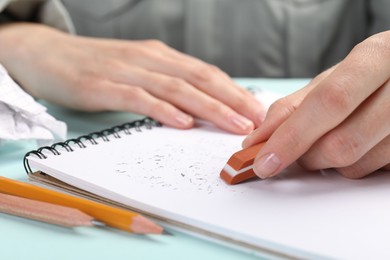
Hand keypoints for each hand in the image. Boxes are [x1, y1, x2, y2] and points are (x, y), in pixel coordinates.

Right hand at [0, 23, 264, 133]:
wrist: (46, 54)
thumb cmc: (97, 66)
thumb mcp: (138, 70)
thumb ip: (166, 85)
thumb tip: (197, 107)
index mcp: (160, 57)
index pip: (206, 73)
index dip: (234, 91)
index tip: (257, 110)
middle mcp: (149, 59)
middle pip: (199, 79)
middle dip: (232, 100)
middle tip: (258, 120)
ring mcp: (125, 71)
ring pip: (176, 88)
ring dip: (209, 107)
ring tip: (234, 125)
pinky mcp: (102, 85)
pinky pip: (138, 98)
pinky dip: (163, 110)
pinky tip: (183, 123)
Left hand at [243, 31, 389, 178]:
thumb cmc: (366, 75)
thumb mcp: (330, 79)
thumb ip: (291, 107)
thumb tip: (257, 139)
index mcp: (377, 57)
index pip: (330, 102)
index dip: (292, 136)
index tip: (264, 161)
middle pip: (340, 143)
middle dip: (305, 156)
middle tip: (295, 150)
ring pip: (355, 165)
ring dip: (327, 163)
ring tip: (331, 138)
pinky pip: (371, 172)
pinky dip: (350, 165)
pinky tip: (354, 144)